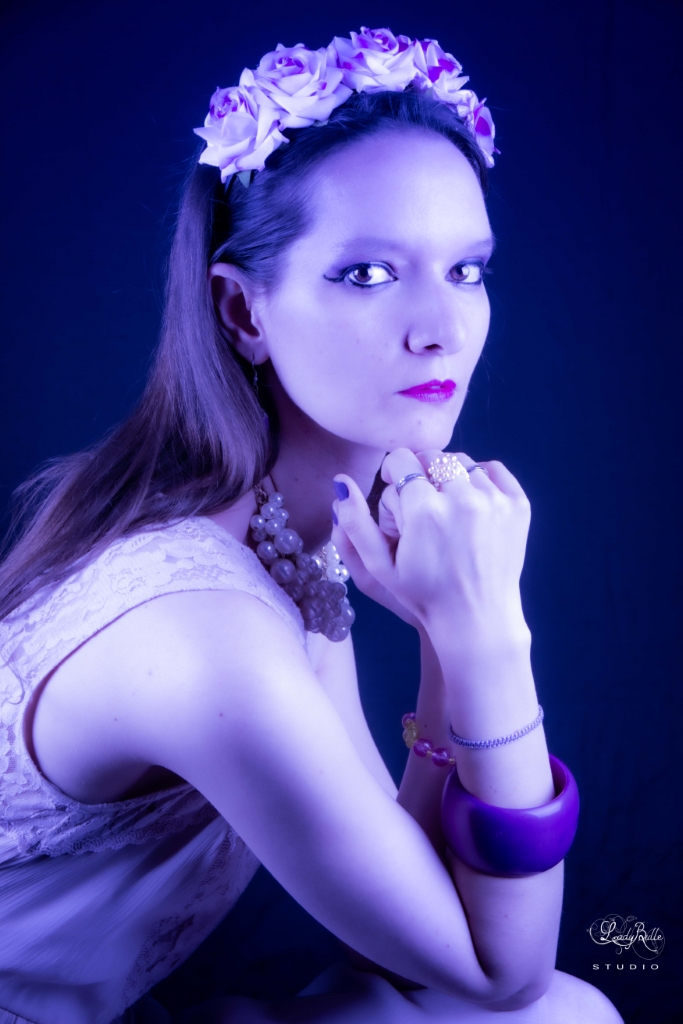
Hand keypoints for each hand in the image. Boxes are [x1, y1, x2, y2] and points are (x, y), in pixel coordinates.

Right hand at [331, 448, 530, 640]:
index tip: (396, 491)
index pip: (402, 460)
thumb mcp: (379, 568)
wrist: (476, 619)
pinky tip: (470, 504)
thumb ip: (356, 523)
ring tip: (445, 508)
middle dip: (420, 473)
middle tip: (420, 506)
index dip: (393, 473)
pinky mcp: (517, 506)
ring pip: (462, 462)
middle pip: (432, 457)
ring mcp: (494, 501)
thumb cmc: (423, 596)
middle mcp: (462, 499)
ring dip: (449, 477)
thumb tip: (341, 482)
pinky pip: (494, 470)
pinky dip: (481, 478)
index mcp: (424, 511)